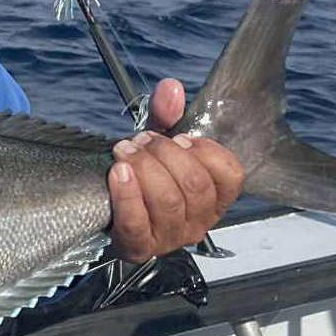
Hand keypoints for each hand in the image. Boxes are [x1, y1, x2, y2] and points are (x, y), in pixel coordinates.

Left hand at [107, 79, 246, 261]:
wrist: (104, 207)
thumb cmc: (142, 176)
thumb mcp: (158, 144)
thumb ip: (166, 116)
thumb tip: (170, 88)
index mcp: (213, 198)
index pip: (230, 175)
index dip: (204, 151)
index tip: (178, 137)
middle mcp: (198, 222)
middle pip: (194, 185)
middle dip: (164, 154)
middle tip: (141, 140)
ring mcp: (170, 238)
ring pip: (168, 201)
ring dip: (144, 168)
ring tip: (124, 150)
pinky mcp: (139, 248)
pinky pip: (136, 222)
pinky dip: (126, 194)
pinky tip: (117, 173)